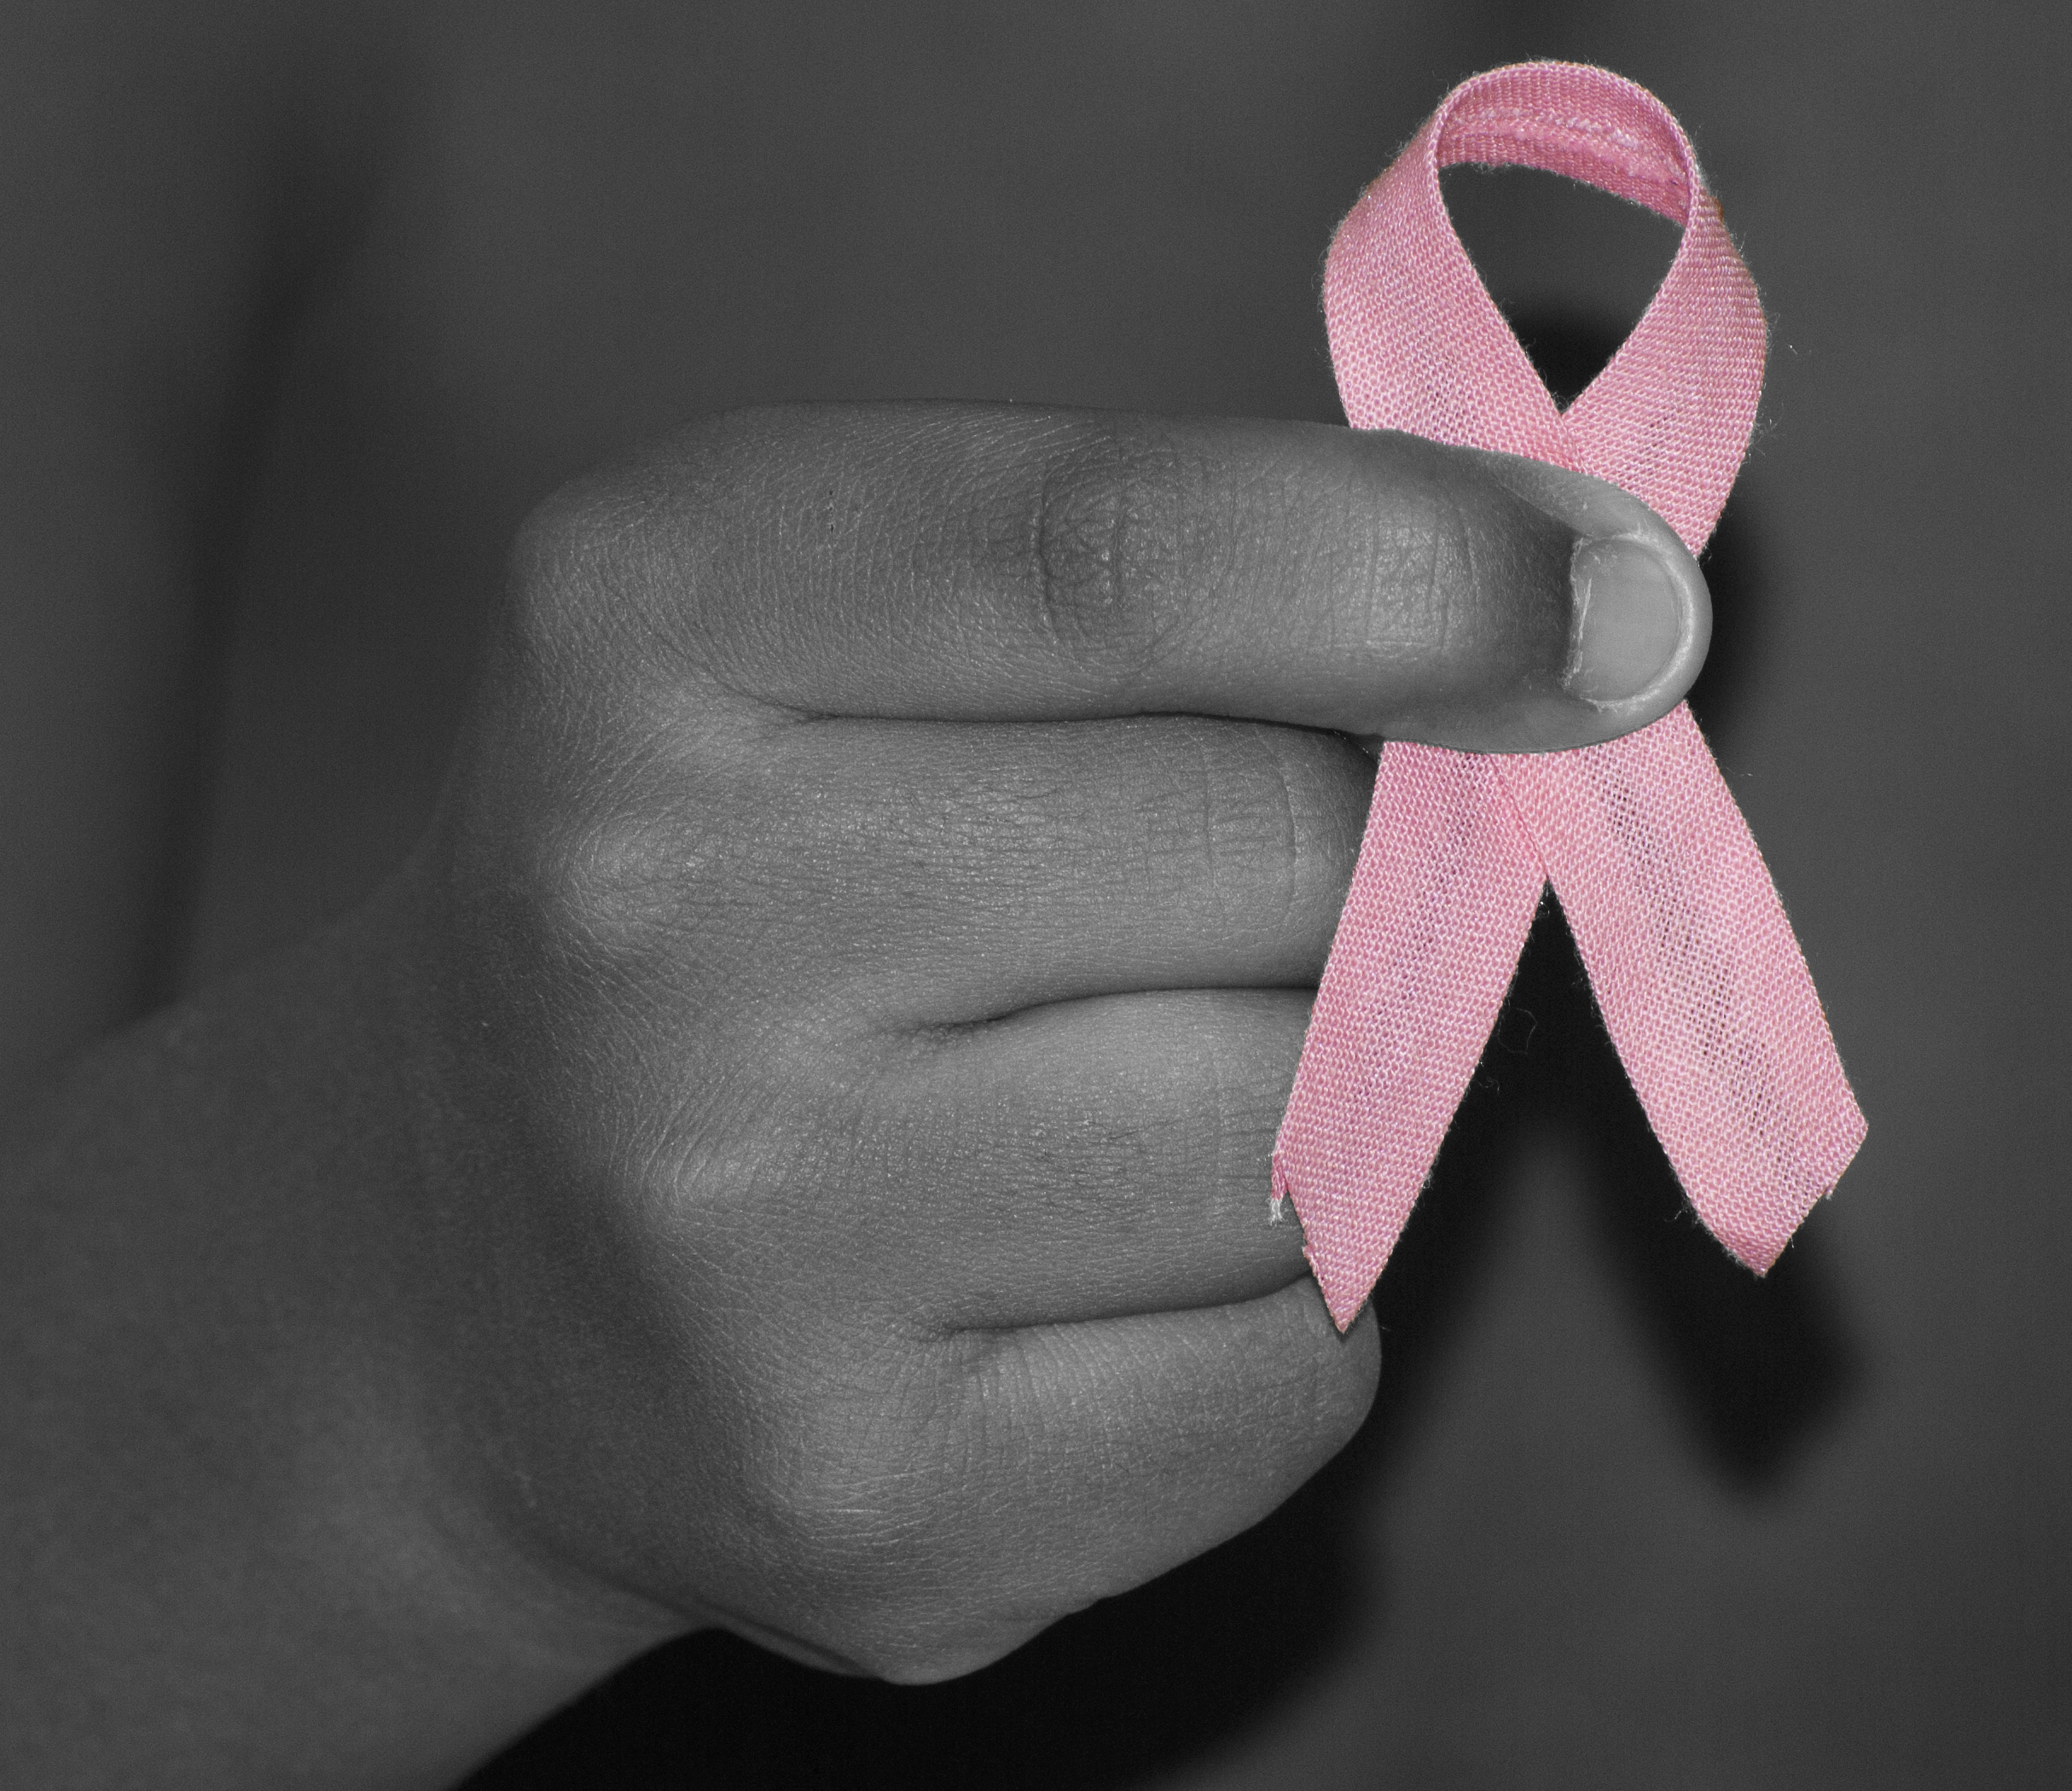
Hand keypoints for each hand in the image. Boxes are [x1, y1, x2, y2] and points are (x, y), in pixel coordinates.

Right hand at [385, 401, 1708, 1680]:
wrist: (448, 1266)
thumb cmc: (735, 875)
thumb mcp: (851, 621)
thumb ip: (1188, 576)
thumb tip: (1601, 625)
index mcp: (647, 623)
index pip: (1120, 558)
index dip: (1424, 569)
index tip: (1623, 603)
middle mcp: (654, 927)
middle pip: (1285, 850)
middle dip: (1340, 860)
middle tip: (1199, 892)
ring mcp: (747, 1252)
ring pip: (1318, 1129)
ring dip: (1309, 1097)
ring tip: (1085, 1084)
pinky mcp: (876, 1513)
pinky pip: (1298, 1378)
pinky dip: (1269, 1315)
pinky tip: (1070, 1273)